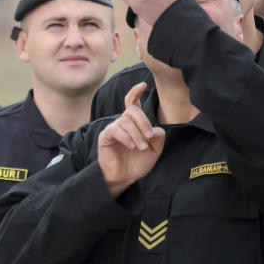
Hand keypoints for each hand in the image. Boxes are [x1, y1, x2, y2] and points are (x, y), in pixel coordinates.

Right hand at [97, 83, 164, 197]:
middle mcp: (123, 123)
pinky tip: (131, 146)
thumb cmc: (137, 163)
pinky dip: (126, 137)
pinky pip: (116, 130)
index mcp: (134, 124)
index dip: (136, 92)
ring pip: (126, 121)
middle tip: (150, 137)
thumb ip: (158, 137)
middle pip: (132, 110)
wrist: (124, 178)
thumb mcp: (154, 150)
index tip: (143, 85)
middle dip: (144, 122)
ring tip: (142, 148)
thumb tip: (154, 129)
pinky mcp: (106, 136)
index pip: (133, 103)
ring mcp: (113, 129)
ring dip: (137, 134)